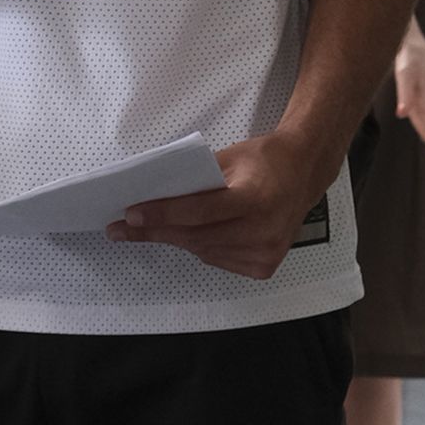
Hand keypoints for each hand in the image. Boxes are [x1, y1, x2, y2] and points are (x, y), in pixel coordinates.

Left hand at [107, 132, 328, 281]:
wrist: (303, 173)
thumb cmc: (265, 160)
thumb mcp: (229, 158)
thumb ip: (196, 179)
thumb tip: (153, 194)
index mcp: (255, 199)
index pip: (198, 212)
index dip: (161, 214)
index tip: (131, 214)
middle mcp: (263, 231)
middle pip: (195, 235)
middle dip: (155, 231)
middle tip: (121, 228)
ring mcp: (265, 252)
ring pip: (203, 250)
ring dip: (176, 238)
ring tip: (151, 227)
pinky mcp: (264, 266)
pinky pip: (217, 259)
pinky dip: (200, 246)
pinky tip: (194, 232)